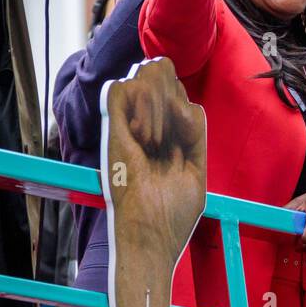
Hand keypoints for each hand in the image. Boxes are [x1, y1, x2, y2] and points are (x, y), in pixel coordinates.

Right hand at [105, 58, 207, 306]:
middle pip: (162, 71)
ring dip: (158, 105)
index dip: (183, 106)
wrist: (150, 235)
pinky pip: (121, 87)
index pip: (175, 88)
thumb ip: (193, 131)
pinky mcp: (110, 129)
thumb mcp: (195, 167)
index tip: (184, 142)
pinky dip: (138, 104)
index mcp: (162, 132)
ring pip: (145, 73)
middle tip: (166, 139)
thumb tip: (183, 101)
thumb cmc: (171, 213)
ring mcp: (125, 124)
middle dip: (173, 98)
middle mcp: (142, 122)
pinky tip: (142, 135)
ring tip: (152, 142)